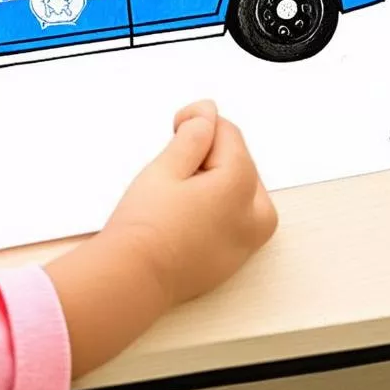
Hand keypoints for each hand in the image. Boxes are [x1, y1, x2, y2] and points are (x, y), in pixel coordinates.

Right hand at [45, 100, 276, 377]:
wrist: (134, 277)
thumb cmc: (145, 223)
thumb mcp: (167, 166)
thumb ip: (195, 134)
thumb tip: (210, 112)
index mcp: (239, 186)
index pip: (228, 133)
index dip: (198, 123)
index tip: (173, 127)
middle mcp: (255, 214)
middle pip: (240, 158)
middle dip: (209, 152)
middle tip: (171, 167)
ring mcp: (249, 240)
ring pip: (243, 186)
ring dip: (217, 176)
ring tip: (179, 189)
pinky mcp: (238, 257)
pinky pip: (239, 215)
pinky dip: (220, 203)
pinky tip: (189, 210)